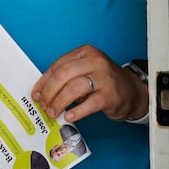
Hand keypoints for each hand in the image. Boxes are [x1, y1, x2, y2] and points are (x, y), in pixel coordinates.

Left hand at [32, 45, 146, 122]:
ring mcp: (104, 77)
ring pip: (73, 88)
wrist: (131, 91)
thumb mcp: (85, 71)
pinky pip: (89, 104)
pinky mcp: (110, 95)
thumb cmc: (103, 82)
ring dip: (59, 102)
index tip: (36, 95)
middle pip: (63, 75)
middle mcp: (95, 61)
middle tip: (44, 106)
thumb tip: (42, 92)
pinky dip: (76, 111)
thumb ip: (66, 77)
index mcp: (85, 52)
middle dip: (49, 92)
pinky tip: (68, 116)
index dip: (43, 82)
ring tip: (53, 113)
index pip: (57, 65)